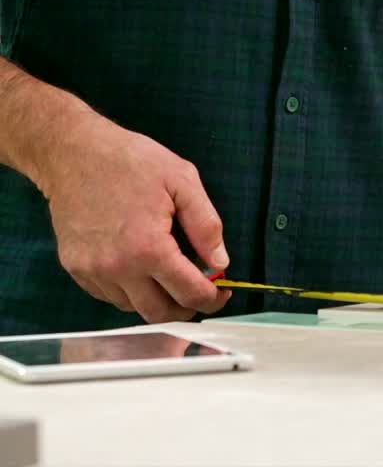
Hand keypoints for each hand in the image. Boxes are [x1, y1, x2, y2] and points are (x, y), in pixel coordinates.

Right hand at [42, 111, 231, 322]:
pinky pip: (108, 295)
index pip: (189, 293)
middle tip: (198, 292)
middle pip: (160, 314)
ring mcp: (93, 272)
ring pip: (132, 307)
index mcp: (149, 248)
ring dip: (155, 299)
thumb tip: (220, 262)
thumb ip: (205, 224)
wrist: (74, 152)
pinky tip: (137, 267)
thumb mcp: (181, 179)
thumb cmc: (130, 160)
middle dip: (185, 309)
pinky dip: (128, 291)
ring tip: (167, 274)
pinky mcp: (75, 269)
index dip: (212, 299)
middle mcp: (119, 269)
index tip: (222, 293)